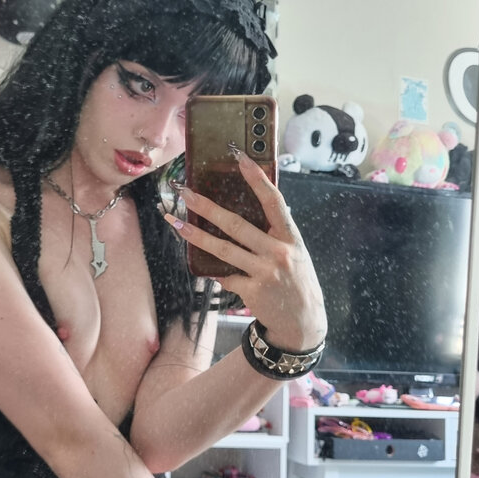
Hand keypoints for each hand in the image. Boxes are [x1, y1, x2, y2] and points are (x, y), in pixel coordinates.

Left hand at [165, 153, 325, 349]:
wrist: (303, 321)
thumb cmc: (296, 280)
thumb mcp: (294, 251)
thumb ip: (274, 233)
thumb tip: (244, 210)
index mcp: (290, 236)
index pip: (273, 200)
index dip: (256, 178)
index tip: (239, 157)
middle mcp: (278, 251)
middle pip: (236, 224)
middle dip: (207, 207)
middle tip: (185, 193)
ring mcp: (264, 272)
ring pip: (222, 249)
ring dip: (195, 236)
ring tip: (175, 223)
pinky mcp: (252, 290)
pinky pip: (225, 275)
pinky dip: (215, 271)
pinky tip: (204, 268)